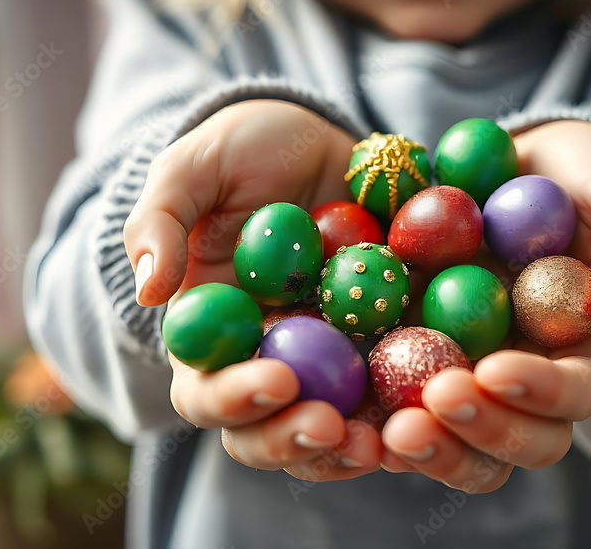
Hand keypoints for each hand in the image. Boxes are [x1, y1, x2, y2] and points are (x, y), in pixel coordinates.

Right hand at [124, 100, 382, 479]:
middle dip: (296, 441)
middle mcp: (267, 362)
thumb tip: (148, 290)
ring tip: (389, 441)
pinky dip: (414, 408)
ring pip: (335, 431)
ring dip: (357, 447)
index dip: (234, 398)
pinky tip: (442, 401)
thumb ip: (160, 221)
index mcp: (212, 337)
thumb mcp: (194, 168)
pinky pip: (398, 393)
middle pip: (268, 433)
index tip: (277, 380)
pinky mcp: (383, 348)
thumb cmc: (244, 153)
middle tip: (334, 427)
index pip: (206, 391)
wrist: (319, 142)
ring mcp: (328, 363)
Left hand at [382, 120, 590, 491]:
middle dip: (479, 432)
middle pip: (514, 441)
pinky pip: (393, 400)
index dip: (541, 393)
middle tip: (437, 401)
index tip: (496, 368)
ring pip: (454, 439)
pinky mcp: (413, 352)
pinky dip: (371, 415)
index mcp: (582, 352)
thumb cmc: (584, 179)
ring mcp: (466, 370)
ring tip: (387, 427)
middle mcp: (524, 377)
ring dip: (426, 444)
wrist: (513, 161)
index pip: (576, 395)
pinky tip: (340, 410)